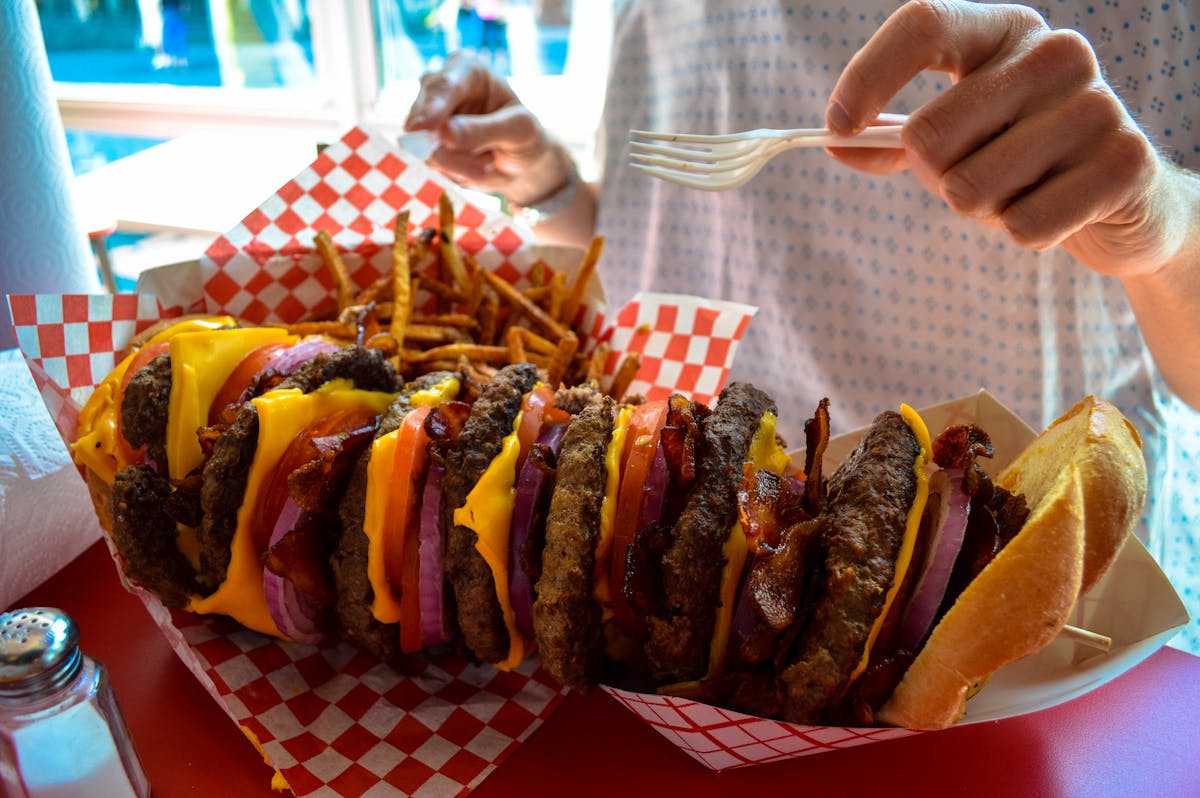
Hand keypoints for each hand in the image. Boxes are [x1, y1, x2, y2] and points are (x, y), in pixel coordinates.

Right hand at [405, 51, 572, 207]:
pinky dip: (453, 172)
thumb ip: (485, 130)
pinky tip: (475, 167)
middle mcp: (440, 86)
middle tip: (478, 171)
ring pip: (422, 144)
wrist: (520, 160)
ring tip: (488, 163)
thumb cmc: (524, 135)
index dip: (433, 107)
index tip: (422, 127)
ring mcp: (427, 115)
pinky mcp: (423, 142)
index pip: (445, 86)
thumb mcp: (518, 131)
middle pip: (424, 116)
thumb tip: (445, 134)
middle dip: (448, 149)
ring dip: (456, 164)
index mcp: (467, 69)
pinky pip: (428, 162)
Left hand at [824, 0, 1186, 279]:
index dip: (870, 75)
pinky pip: (1021, 225)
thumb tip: (833, 141)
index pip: (924, 24)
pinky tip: (1054, 211)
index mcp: (1005, 31)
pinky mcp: (1125, 163)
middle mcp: (1055, 54)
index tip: (837, 123)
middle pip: (929, 134)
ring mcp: (1097, 105)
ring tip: (1020, 190)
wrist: (1123, 195)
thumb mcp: (955, 137)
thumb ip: (892, 139)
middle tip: (972, 177)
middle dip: (934, 177)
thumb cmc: (1018, 156)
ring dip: (980, 210)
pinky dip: (1022, 233)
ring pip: (970, 189)